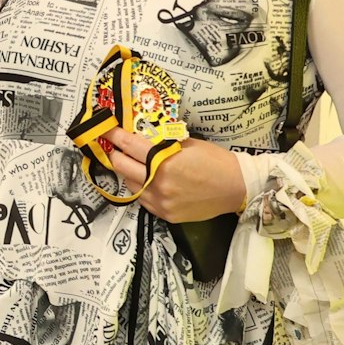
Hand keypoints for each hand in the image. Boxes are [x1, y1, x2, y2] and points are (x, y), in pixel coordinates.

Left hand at [100, 128, 245, 223]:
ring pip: (130, 185)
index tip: (105, 129)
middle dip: (116, 154)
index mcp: (164, 161)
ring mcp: (161, 202)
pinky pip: (143, 200)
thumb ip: (161, 142)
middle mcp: (158, 183)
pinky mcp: (166, 215)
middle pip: (121, 166)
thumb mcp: (187, 143)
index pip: (129, 145)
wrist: (237, 188)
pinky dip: (140, 189)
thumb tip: (140, 135)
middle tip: (116, 147)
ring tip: (134, 164)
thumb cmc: (215, 160)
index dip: (114, 135)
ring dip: (128, 173)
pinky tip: (146, 180)